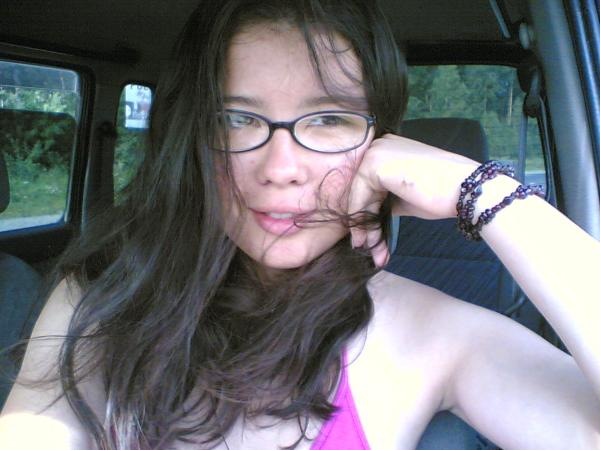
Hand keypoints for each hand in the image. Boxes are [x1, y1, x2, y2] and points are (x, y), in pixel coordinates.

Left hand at [348, 134, 478, 266]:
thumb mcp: (404, 197)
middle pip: (362, 189)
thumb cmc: (440, 194)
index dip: (366, 210)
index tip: (366, 235)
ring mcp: (375, 152)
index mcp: (388, 149)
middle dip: (363, 220)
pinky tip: (366, 237)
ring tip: (367, 247)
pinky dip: (361, 219)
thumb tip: (366, 216)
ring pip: (358, 195)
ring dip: (362, 225)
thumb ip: (384, 199)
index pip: (368, 183)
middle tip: (364, 245)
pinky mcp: (374, 164)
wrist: (464, 190)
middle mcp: (379, 145)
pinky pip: (358, 196)